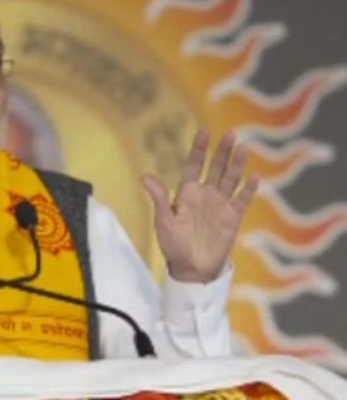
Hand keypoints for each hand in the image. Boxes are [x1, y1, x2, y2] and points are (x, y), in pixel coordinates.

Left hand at [142, 129, 258, 282]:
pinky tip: (254, 177)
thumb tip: (145, 177)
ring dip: (237, 164)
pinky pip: (242, 200)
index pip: (194, 165)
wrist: (192, 268)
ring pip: (231, 179)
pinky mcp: (232, 217)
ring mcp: (220, 205)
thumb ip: (160, 198)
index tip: (204, 131)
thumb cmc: (173, 245)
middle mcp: (205, 195)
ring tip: (243, 147)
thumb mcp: (163, 221)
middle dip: (222, 151)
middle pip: (216, 168)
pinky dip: (248, 189)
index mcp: (187, 194)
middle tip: (230, 133)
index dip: (199, 149)